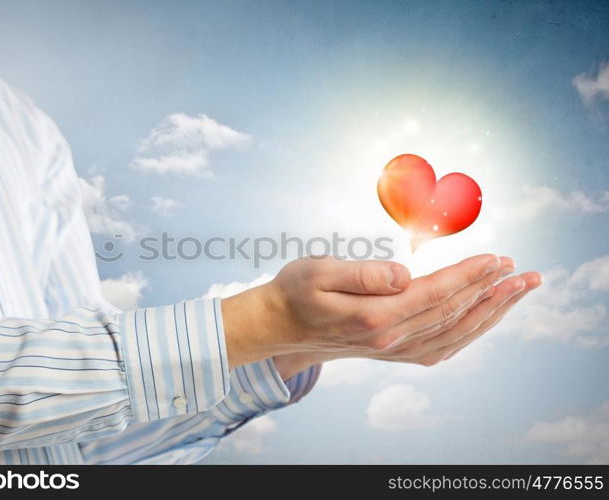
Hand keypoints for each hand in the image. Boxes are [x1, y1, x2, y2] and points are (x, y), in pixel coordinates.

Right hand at [222, 254, 540, 375]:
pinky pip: (439, 348)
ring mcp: (391, 349)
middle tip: (525, 274)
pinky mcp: (390, 351)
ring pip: (453, 334)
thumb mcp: (320, 271)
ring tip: (515, 293)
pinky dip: (466, 334)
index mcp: (375, 316)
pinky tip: (480, 322)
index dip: (469, 275)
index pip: (435, 293)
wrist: (279, 325)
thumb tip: (404, 273)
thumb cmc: (296, 290)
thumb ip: (363, 273)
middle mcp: (388, 338)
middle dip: (492, 292)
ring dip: (488, 314)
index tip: (497, 258)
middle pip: (453, 314)